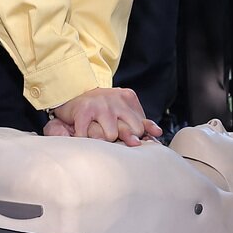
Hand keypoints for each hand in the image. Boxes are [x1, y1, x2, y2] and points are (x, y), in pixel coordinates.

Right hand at [47, 87, 161, 145]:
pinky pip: (89, 134)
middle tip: (112, 136)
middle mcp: (115, 100)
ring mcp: (100, 105)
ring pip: (111, 135)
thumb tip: (158, 133)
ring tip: (97, 134)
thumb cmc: (102, 107)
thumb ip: (141, 122)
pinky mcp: (84, 110)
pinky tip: (82, 137)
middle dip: (122, 138)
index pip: (140, 126)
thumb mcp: (124, 110)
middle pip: (130, 131)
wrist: (73, 91)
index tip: (131, 141)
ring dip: (103, 139)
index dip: (135, 136)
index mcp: (128, 98)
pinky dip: (85, 139)